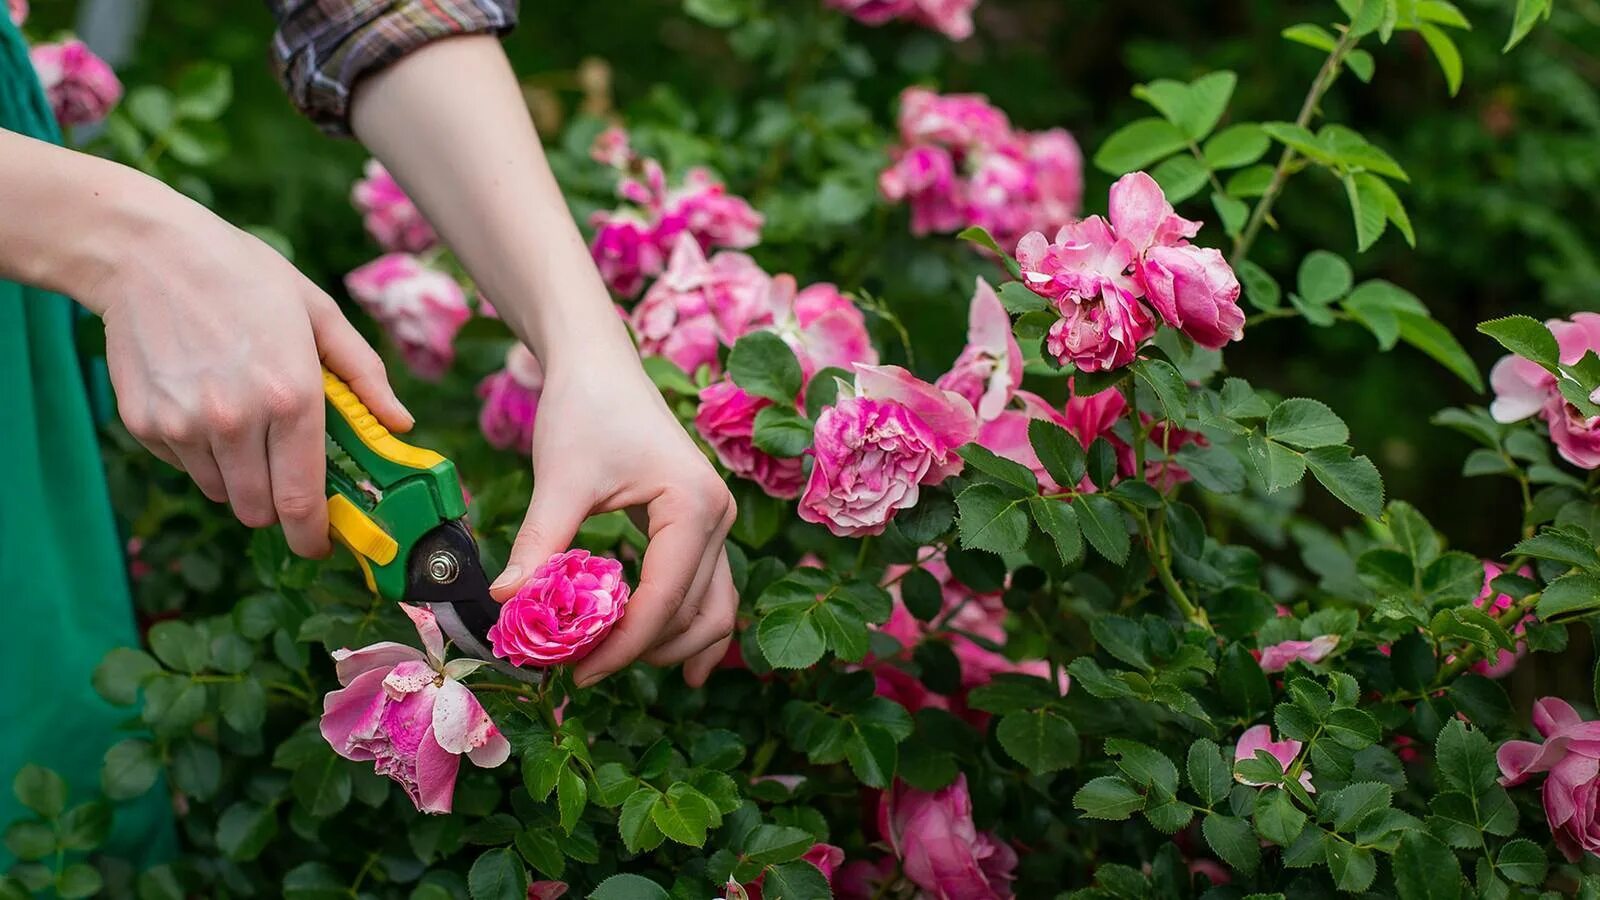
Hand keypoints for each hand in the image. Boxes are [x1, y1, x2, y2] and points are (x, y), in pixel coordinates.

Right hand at [88, 181, 412, 556]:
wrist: (148, 253)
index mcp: (291, 397)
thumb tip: (400, 424)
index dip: (313, 535)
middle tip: (284, 472)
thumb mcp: (319, 314)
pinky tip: (201, 398)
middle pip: (259, 510)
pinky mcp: (144, 423)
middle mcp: (236, 420)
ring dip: (237, 475)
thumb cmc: (244, 278)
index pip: (302, 500)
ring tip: (240, 417)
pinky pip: (183, 464)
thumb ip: (364, 376)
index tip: (320, 543)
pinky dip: (198, 450)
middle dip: (277, 505)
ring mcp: (184, 425)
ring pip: (221, 492)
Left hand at [489, 349, 737, 687]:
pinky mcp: (700, 524)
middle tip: (583, 672)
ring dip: (672, 646)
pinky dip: (687, 624)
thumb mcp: (559, 479)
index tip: (575, 674)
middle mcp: (717, 517)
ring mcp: (715, 521)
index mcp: (692, 506)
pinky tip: (664, 657)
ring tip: (616, 668)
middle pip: (696, 613)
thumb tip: (505, 603)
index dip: (621, 647)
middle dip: (644, 651)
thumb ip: (539, 544)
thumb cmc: (582, 410)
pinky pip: (707, 589)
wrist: (598, 364)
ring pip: (713, 608)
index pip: (663, 600)